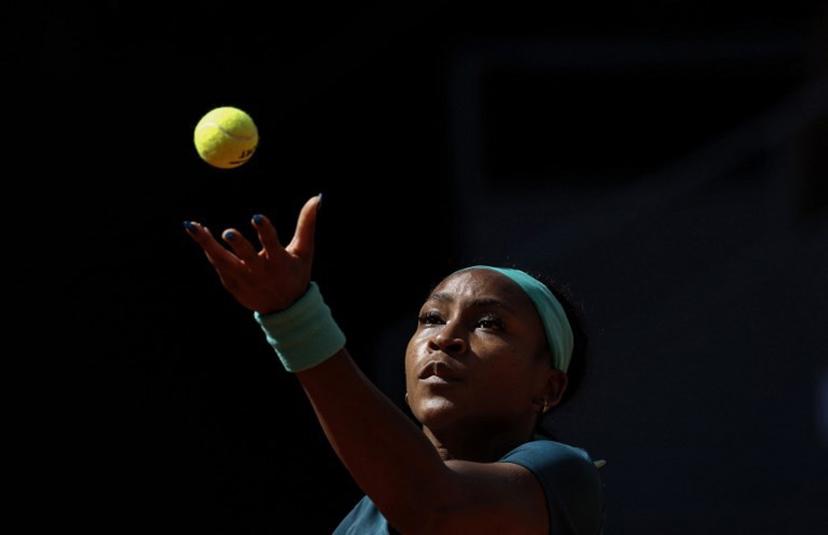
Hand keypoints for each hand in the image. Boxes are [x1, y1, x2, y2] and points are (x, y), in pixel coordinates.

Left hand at [185, 194, 321, 314]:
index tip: (257, 217)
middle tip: (228, 232)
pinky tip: (201, 233)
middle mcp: (260, 272)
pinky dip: (209, 250)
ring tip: (192, 226)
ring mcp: (244, 280)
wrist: (284, 309)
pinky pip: (218, 265)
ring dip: (206, 244)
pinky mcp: (232, 285)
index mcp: (280, 263)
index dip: (265, 231)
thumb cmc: (295, 273)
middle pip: (246, 258)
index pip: (272, 245)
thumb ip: (307, 224)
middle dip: (238, 245)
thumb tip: (317, 197)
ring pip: (222, 261)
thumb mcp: (304, 251)